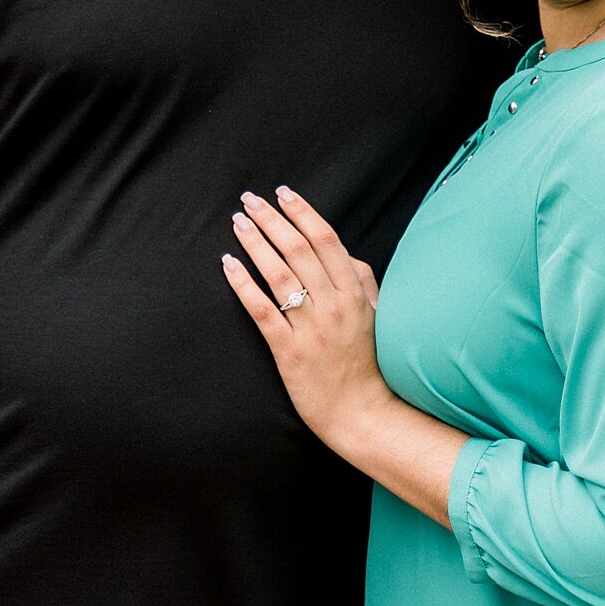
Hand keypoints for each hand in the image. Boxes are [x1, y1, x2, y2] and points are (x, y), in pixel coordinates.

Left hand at [222, 185, 390, 452]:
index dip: (302, 212)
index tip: (282, 192)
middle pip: (297, 249)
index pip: (325, 240)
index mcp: (355, 293)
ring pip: (278, 273)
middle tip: (249, 199)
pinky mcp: (288, 350)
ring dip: (254, 242)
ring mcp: (310, 327)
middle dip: (271, 218)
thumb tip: (341, 252)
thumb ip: (362, 280)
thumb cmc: (368, 363)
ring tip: (237, 221)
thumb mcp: (376, 316)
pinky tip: (228, 263)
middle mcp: (333, 305)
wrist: (363, 413)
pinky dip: (243, 283)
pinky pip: (262, 309)